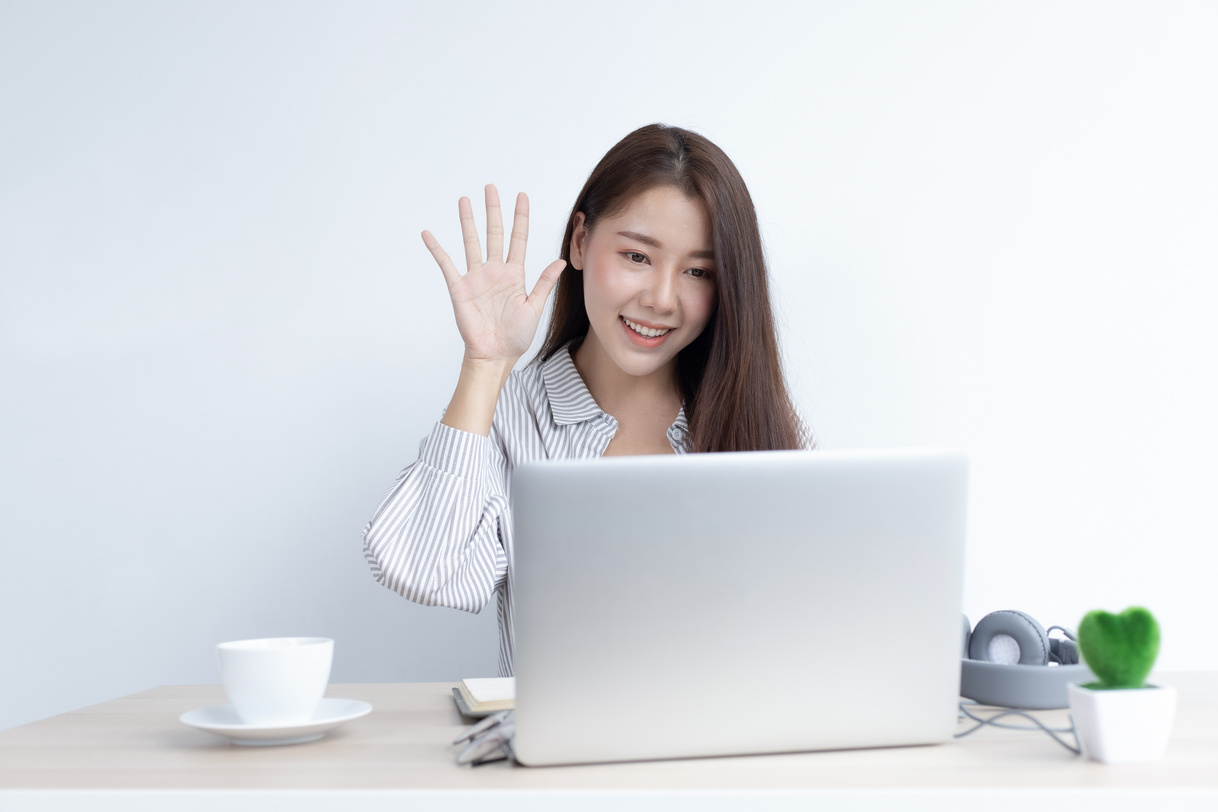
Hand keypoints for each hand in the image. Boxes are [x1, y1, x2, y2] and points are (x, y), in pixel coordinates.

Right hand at [422, 185, 565, 365]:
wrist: (495, 356)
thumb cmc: (516, 336)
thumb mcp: (534, 307)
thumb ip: (545, 283)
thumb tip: (561, 261)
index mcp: (514, 274)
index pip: (518, 239)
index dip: (520, 217)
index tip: (521, 196)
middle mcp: (495, 271)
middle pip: (494, 233)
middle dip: (493, 210)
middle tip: (490, 187)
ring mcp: (476, 278)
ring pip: (471, 242)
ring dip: (468, 221)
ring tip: (464, 200)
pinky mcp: (460, 288)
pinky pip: (446, 264)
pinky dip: (437, 249)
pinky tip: (428, 234)